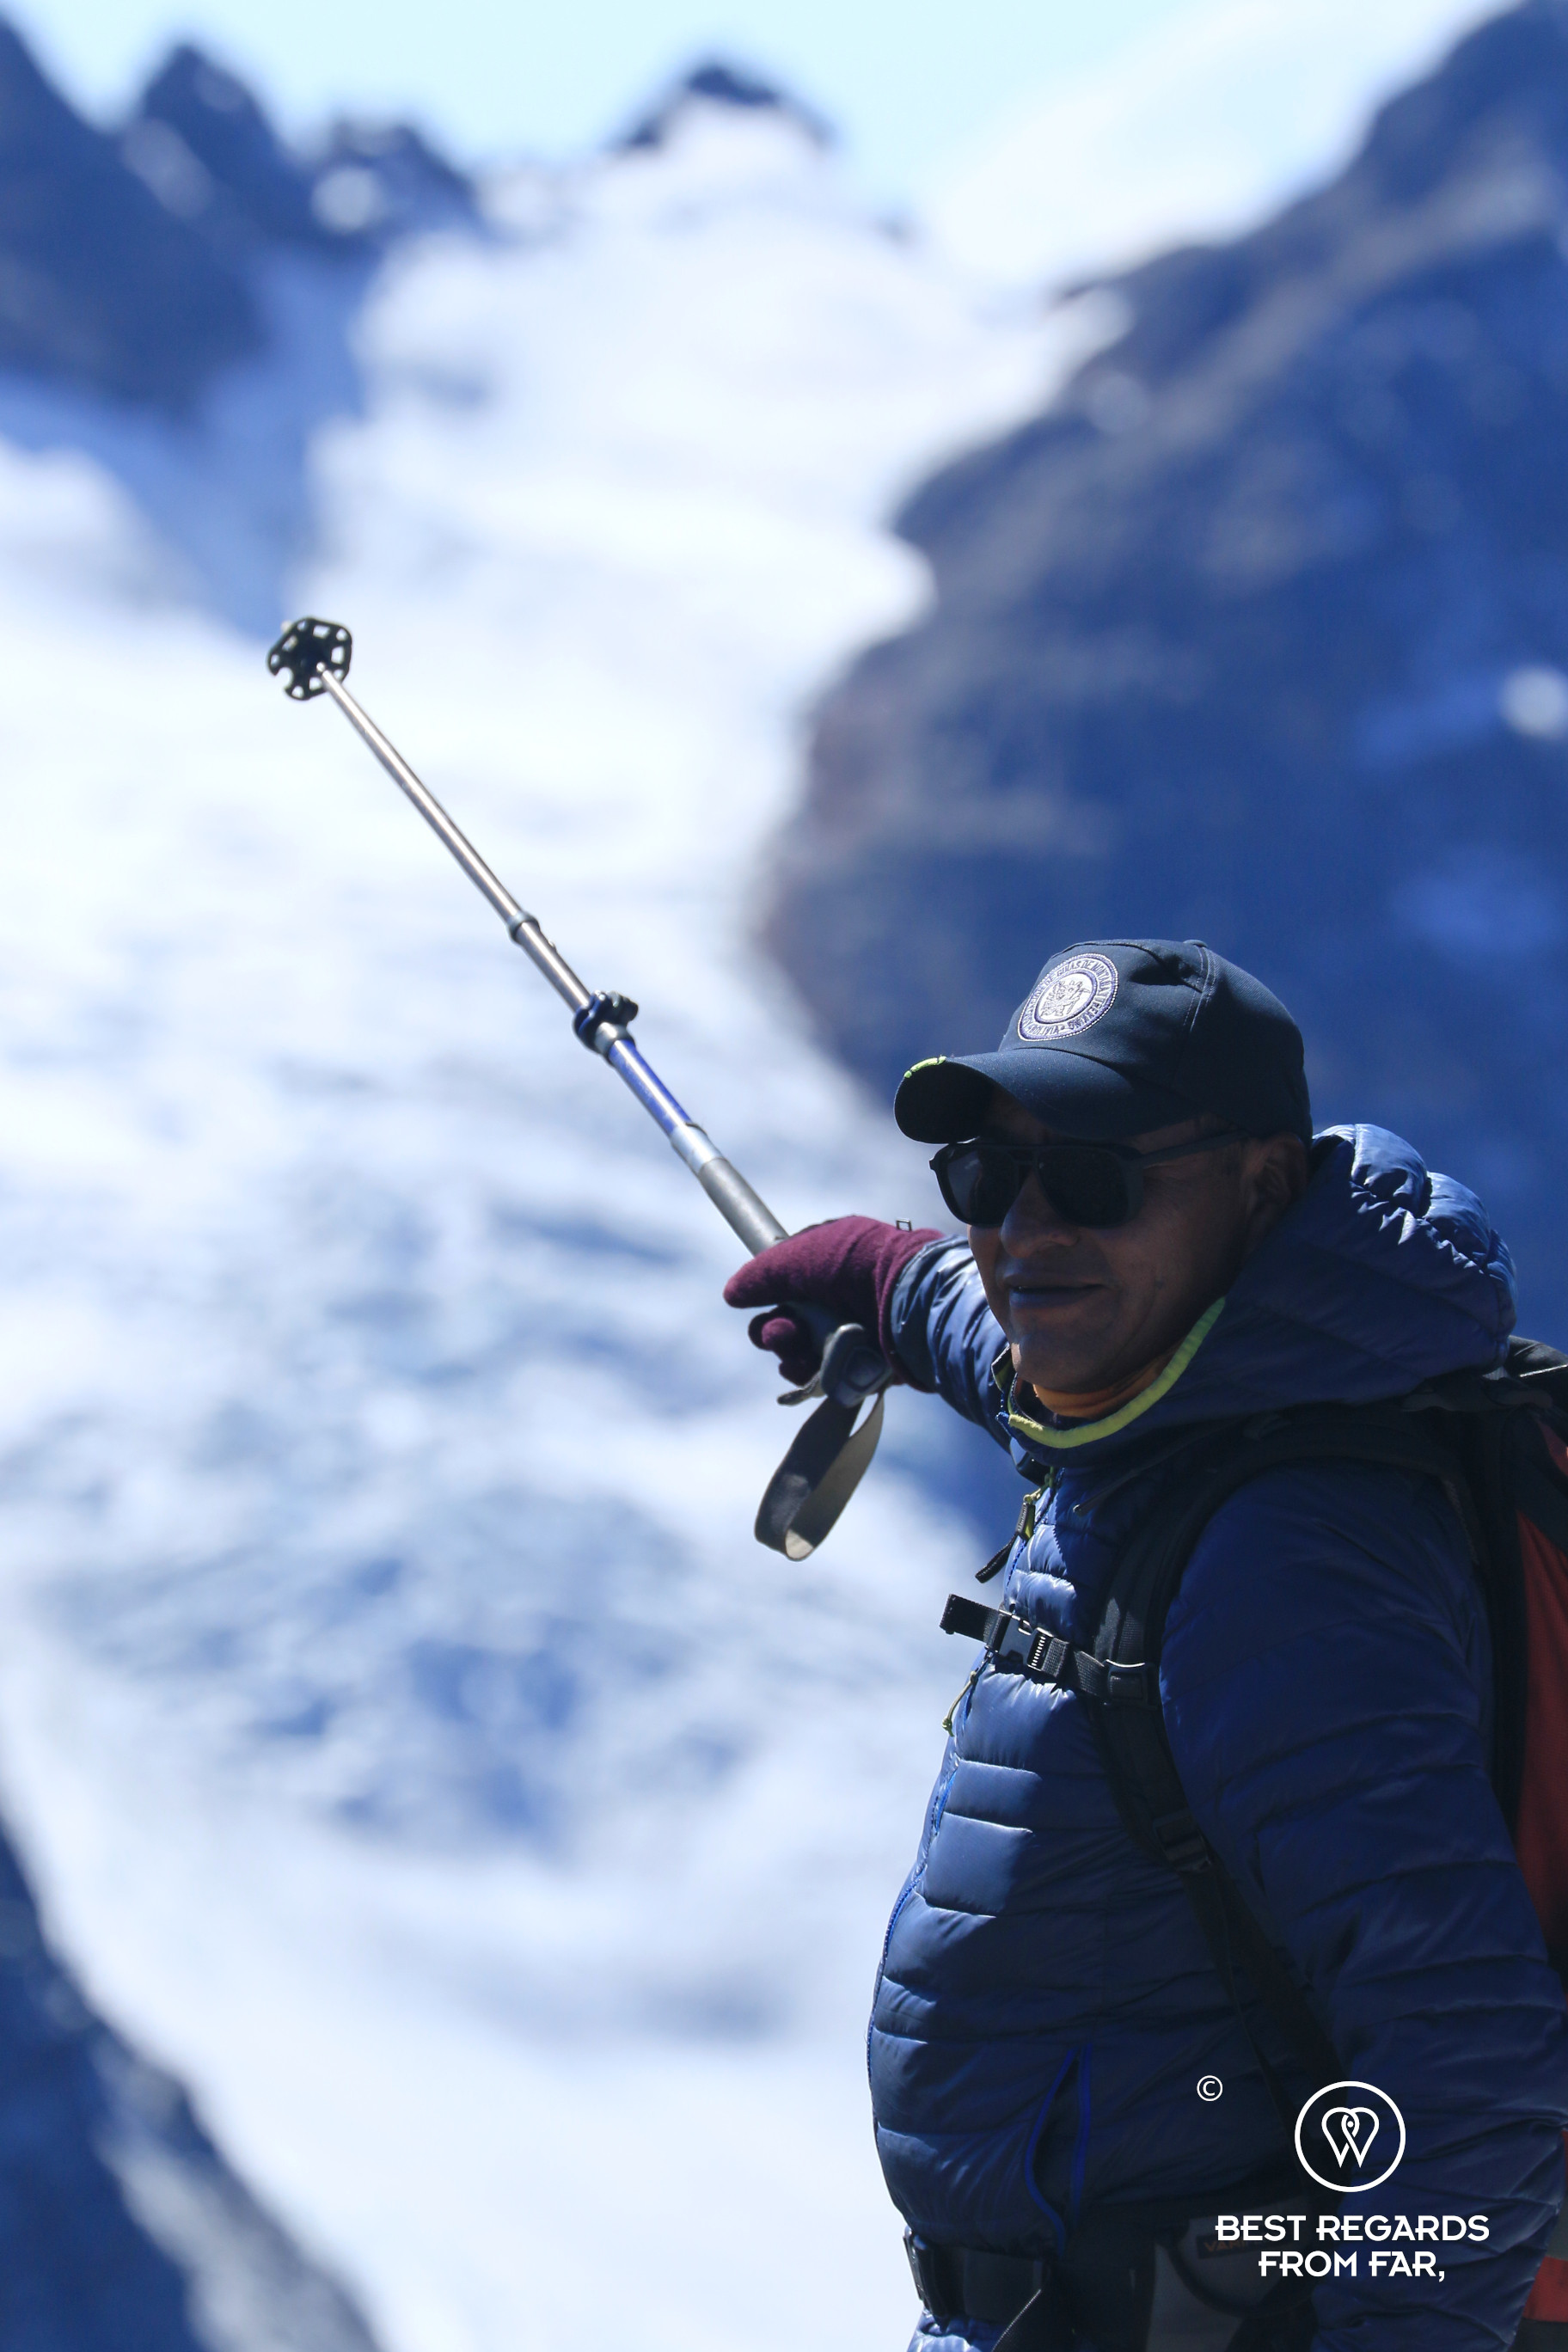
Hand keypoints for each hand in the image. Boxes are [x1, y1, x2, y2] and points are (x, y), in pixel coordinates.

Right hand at [723, 1216, 939, 1387]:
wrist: (911, 1299)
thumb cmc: (856, 1266)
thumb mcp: (798, 1257)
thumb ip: (760, 1276)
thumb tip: (732, 1294)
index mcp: (828, 1263)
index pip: (783, 1285)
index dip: (766, 1297)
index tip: (755, 1304)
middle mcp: (839, 1298)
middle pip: (786, 1325)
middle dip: (774, 1334)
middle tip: (784, 1335)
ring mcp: (854, 1334)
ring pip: (803, 1356)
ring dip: (792, 1358)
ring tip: (804, 1356)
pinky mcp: (866, 1365)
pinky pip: (826, 1380)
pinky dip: (815, 1378)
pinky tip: (817, 1373)